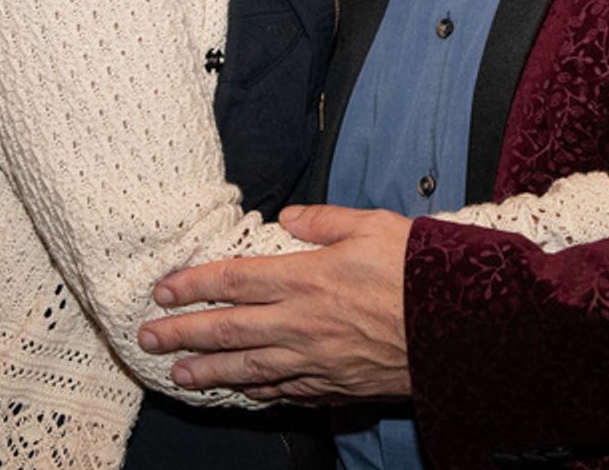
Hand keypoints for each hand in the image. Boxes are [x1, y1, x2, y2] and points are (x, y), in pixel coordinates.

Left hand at [139, 208, 411, 402]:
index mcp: (307, 277)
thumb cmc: (417, 269)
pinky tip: (240, 392)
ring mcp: (316, 360)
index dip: (195, 284)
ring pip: (248, 368)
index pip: (235, 280)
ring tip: (176, 373)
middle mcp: (302, 323)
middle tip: (147, 337)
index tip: (163, 289)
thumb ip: (324, 219)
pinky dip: (256, 392)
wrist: (460, 324)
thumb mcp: (372, 224)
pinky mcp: (335, 384)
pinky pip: (285, 391)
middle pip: (229, 329)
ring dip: (207, 370)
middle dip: (183, 332)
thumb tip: (287, 216)